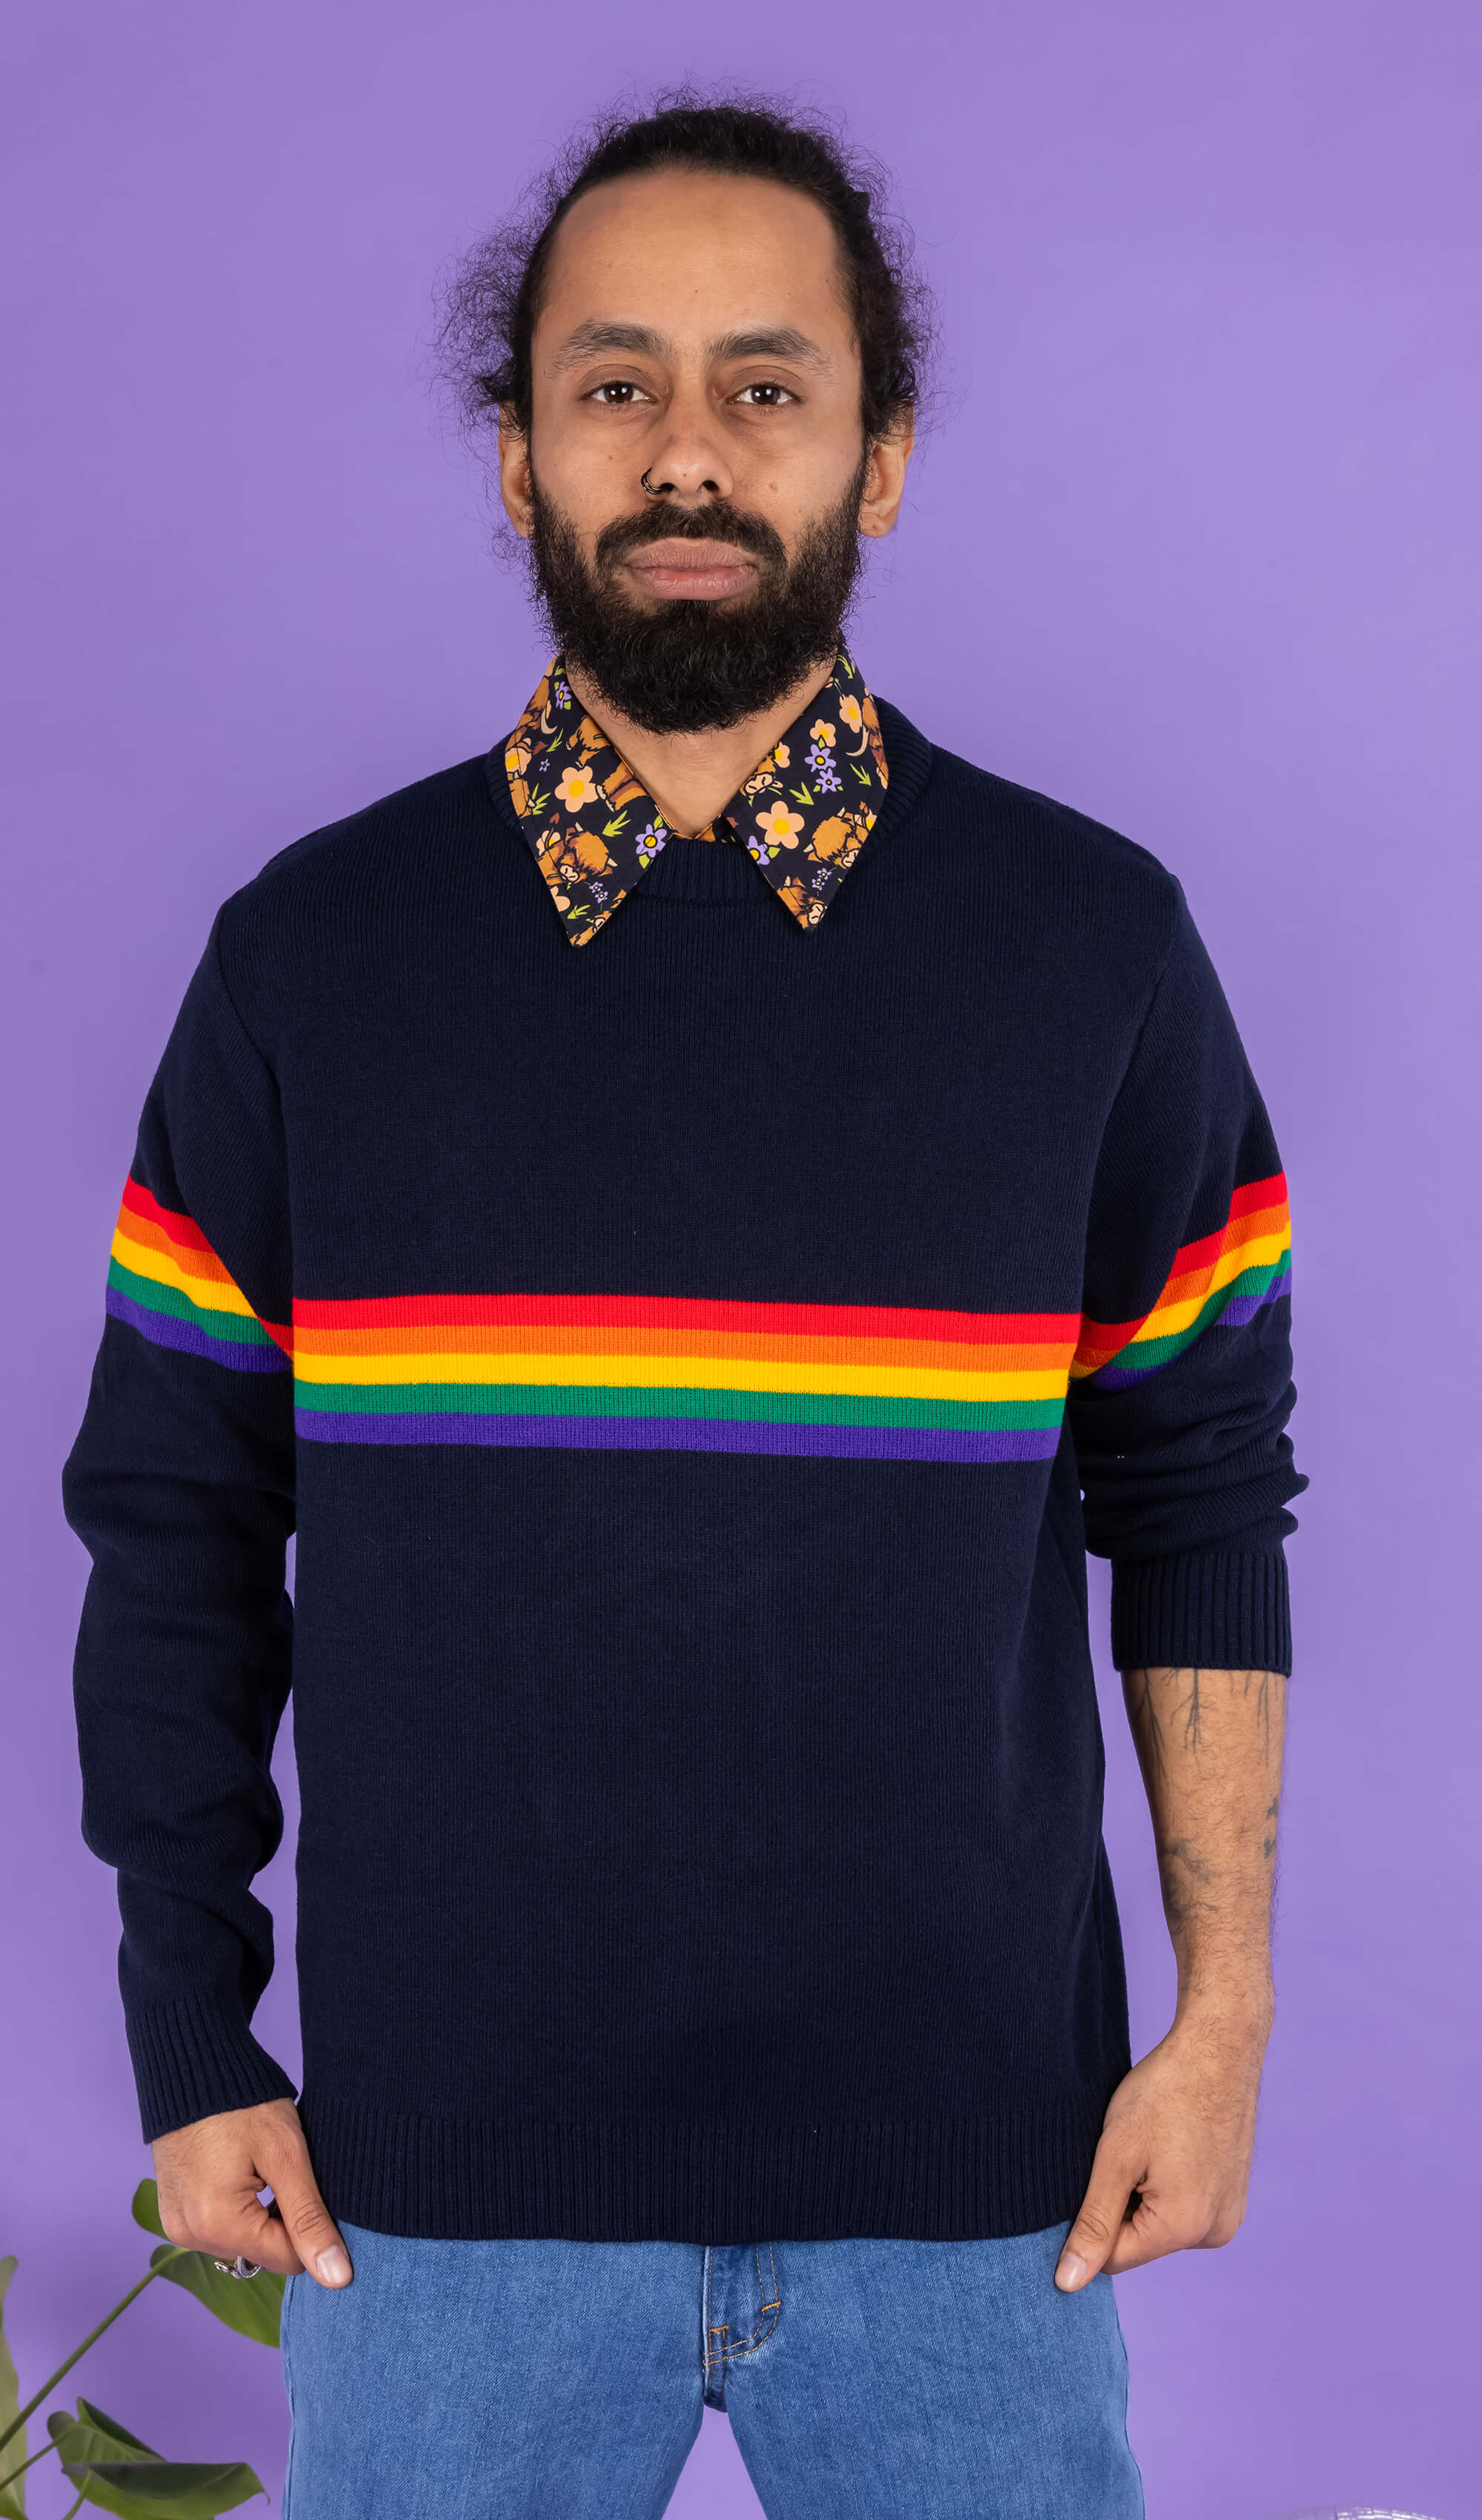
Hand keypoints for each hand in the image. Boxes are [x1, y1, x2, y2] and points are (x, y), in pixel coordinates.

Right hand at [152, 2096, 352, 2286]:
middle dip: (282, 2220)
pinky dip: (237, 2209)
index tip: (313, 2186)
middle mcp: (188, 2234)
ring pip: (240, 2242)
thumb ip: (310, 2219)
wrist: (193, 2065)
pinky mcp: (172, 2211)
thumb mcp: (287, 2156)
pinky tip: (241, 2172)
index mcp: (217, 2223)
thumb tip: (337, 2278)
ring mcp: (176, 2224)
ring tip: (260, 2167)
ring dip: (259, 2215)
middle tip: (283, 2171)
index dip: (311, 2226)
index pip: (288, 2259)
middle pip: (261, 2252)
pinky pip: (216, 2228)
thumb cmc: (244, 2103)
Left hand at [1055, 1996, 1271, 2290]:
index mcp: (1185, 2228)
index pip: (1113, 2257)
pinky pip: (1185, 2208)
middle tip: (1127, 2150)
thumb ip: (1092, 2223)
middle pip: (1140, 2241)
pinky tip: (1170, 2145)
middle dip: (1122, 2204)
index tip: (1094, 2172)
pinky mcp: (1234, 2196)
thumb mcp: (1116, 2156)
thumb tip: (1067, 2284)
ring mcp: (1230, 2214)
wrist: (1219, 2047)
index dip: (1092, 2218)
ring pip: (1161, 2224)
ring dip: (1145, 2193)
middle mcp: (1215, 2232)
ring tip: (1152, 2144)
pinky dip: (1168, 2184)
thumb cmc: (1164, 2093)